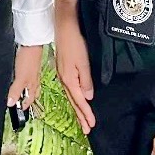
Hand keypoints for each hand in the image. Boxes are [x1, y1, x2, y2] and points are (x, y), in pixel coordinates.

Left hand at [7, 45, 42, 110]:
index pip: (29, 100)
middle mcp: (33, 81)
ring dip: (22, 90)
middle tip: (18, 104)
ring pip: (27, 85)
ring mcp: (30, 73)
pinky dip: (19, 80)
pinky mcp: (26, 66)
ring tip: (15, 93)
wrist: (30, 44)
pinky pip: (23, 77)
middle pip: (30, 93)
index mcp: (33, 86)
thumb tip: (10, 103)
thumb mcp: (21, 78)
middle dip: (25, 99)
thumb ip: (15, 91)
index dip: (24, 106)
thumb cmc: (28, 60)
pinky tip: (15, 78)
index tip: (18, 111)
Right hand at [54, 5, 95, 133]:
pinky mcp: (63, 68)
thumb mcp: (84, 63)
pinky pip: (69, 88)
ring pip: (71, 95)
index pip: (79, 101)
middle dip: (80, 115)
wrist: (65, 26)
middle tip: (87, 129)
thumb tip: (88, 97)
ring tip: (83, 119)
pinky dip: (75, 97)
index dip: (85, 114)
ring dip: (77, 108)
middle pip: (73, 101)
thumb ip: (86, 81)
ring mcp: (62, 73)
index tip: (91, 125)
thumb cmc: (75, 43)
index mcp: (69, 79)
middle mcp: (64, 78)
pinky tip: (78, 98)